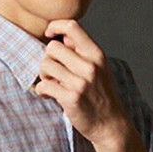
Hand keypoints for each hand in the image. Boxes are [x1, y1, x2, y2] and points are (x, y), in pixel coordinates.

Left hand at [34, 20, 132, 148]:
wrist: (111, 125)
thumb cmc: (101, 94)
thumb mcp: (99, 67)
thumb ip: (82, 51)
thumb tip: (60, 35)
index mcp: (96, 54)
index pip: (72, 26)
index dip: (55, 26)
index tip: (50, 35)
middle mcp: (90, 65)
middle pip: (52, 47)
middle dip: (48, 59)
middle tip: (53, 72)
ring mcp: (81, 82)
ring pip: (45, 65)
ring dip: (44, 75)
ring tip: (52, 84)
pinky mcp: (71, 98)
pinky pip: (43, 85)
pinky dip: (41, 91)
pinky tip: (49, 95)